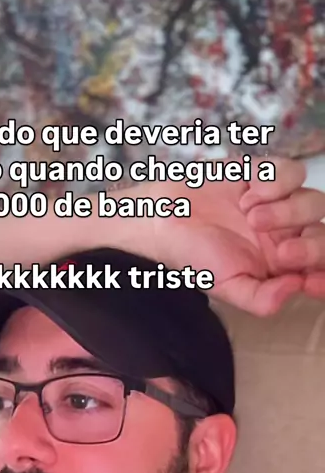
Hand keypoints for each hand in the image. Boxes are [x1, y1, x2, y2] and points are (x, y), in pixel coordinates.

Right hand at [153, 157, 324, 315]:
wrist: (163, 220)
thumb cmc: (193, 257)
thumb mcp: (228, 289)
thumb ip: (262, 299)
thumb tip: (295, 287)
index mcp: (282, 266)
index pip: (320, 270)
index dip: (324, 276)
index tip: (311, 281)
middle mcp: (287, 234)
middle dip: (312, 247)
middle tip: (282, 251)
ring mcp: (280, 204)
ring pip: (314, 203)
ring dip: (288, 212)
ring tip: (251, 218)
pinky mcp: (266, 175)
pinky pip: (293, 173)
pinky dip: (275, 183)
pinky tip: (246, 196)